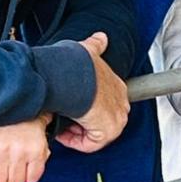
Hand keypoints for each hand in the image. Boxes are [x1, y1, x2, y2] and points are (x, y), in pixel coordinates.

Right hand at [53, 32, 129, 152]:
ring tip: (60, 125)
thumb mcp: (89, 51)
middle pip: (101, 120)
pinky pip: (90, 144)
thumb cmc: (77, 65)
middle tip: (63, 116)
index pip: (106, 102)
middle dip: (81, 121)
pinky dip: (74, 141)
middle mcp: (120, 104)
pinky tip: (62, 133)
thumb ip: (96, 45)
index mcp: (117, 86)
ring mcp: (116, 118)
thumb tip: (101, 37)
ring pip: (94, 133)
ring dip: (76, 132)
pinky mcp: (107, 133)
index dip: (87, 106)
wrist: (74, 76)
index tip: (71, 106)